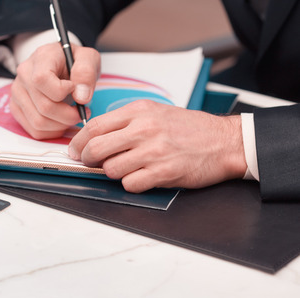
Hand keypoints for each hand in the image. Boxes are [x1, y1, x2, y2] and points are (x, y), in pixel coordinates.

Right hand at [10, 42, 100, 138]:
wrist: (60, 64)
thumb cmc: (74, 62)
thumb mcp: (88, 58)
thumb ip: (86, 73)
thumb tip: (81, 97)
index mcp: (41, 58)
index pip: (41, 79)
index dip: (62, 91)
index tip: (74, 89)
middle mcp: (24, 74)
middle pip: (44, 106)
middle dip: (68, 115)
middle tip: (82, 112)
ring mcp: (18, 93)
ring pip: (38, 122)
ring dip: (61, 125)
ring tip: (73, 116)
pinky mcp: (17, 108)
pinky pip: (34, 130)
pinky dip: (53, 131)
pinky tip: (62, 121)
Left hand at [68, 100, 246, 192]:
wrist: (223, 141)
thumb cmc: (189, 128)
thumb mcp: (155, 112)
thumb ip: (126, 121)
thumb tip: (96, 135)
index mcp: (139, 111)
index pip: (95, 126)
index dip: (79, 141)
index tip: (75, 149)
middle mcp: (144, 129)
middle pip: (97, 148)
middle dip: (88, 159)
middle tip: (90, 163)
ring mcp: (154, 151)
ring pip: (111, 169)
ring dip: (112, 172)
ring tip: (124, 168)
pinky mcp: (164, 172)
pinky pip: (130, 184)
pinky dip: (130, 183)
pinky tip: (140, 177)